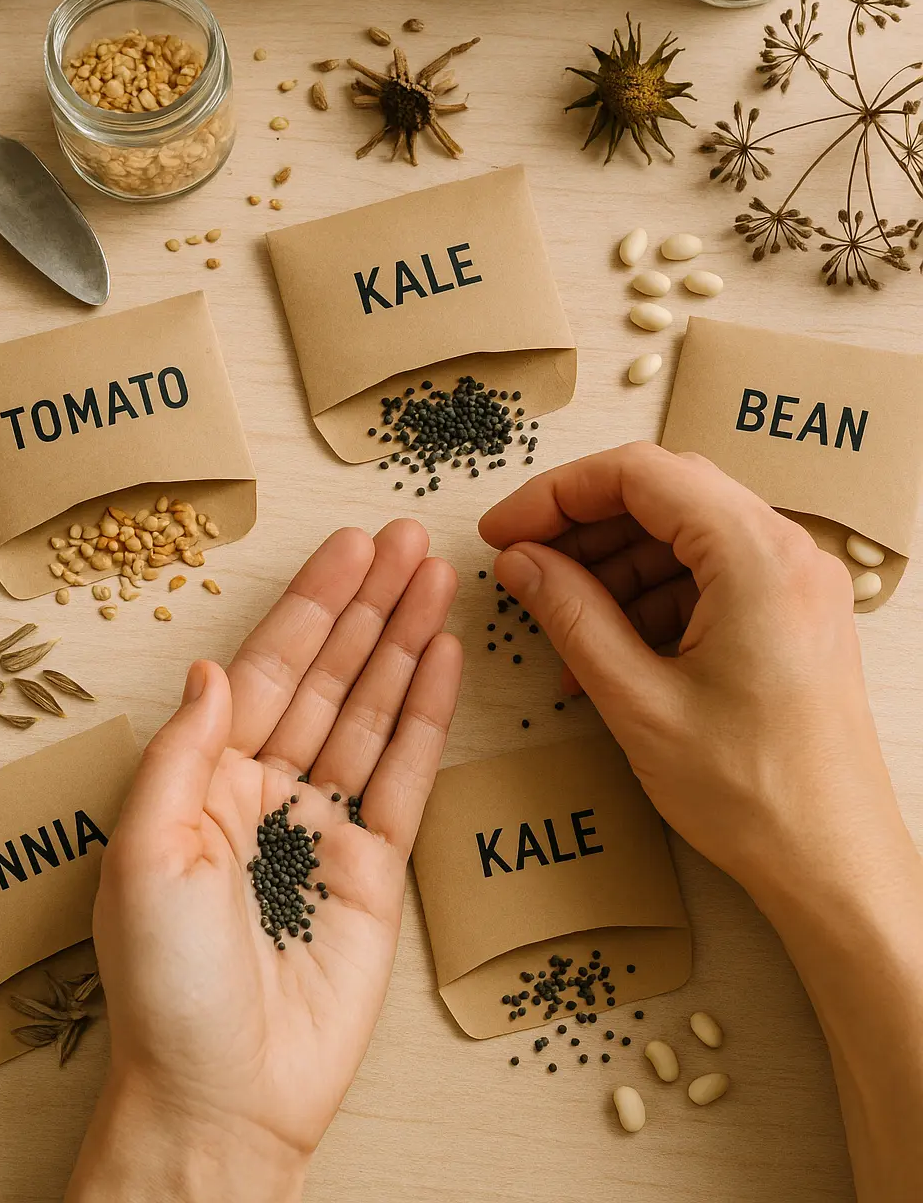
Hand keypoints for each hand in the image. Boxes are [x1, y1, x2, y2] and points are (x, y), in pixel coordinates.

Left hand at [68, 521, 460, 1202]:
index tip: (349, 548)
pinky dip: (429, 714)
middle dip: (370, 606)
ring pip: (375, 712)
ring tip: (439, 578)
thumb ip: (186, 753)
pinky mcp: (377, 869)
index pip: (270, 669)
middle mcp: (267, 792)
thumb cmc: (166, 989)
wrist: (224, 1099)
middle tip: (411, 540)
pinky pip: (407, 775)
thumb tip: (213, 667)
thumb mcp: (146, 854)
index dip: (312, 605)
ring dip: (406, 643)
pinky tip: (446, 658)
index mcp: (206, 782)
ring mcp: (325, 827)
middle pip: (331, 676)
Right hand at [478, 443, 911, 907]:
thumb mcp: (638, 701)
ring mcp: (795, 583)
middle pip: (664, 495)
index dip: (558, 493)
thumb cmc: (757, 794)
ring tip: (557, 618)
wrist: (835, 867)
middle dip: (583, 525)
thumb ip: (572, 615)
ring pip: (684, 535)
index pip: (640, 474)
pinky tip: (606, 649)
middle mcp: (788, 552)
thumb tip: (521, 561)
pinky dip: (651, 598)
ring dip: (613, 566)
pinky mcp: (792, 615)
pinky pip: (709, 576)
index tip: (505, 529)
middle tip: (522, 561)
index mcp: (757, 556)